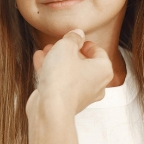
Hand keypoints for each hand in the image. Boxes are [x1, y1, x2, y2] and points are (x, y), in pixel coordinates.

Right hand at [25, 29, 112, 143]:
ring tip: (45, 50)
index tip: (72, 38)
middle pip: (83, 62)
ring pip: (71, 72)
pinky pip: (61, 83)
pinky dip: (52, 72)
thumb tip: (77, 34)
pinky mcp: (67, 102)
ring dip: (57, 60)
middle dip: (68, 51)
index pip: (97, 51)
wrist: (50, 109)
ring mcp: (82, 95)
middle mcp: (97, 84)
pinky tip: (39, 60)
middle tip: (57, 44)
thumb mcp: (66, 47)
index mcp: (103, 69)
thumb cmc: (63, 78)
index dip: (83, 42)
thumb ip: (72, 37)